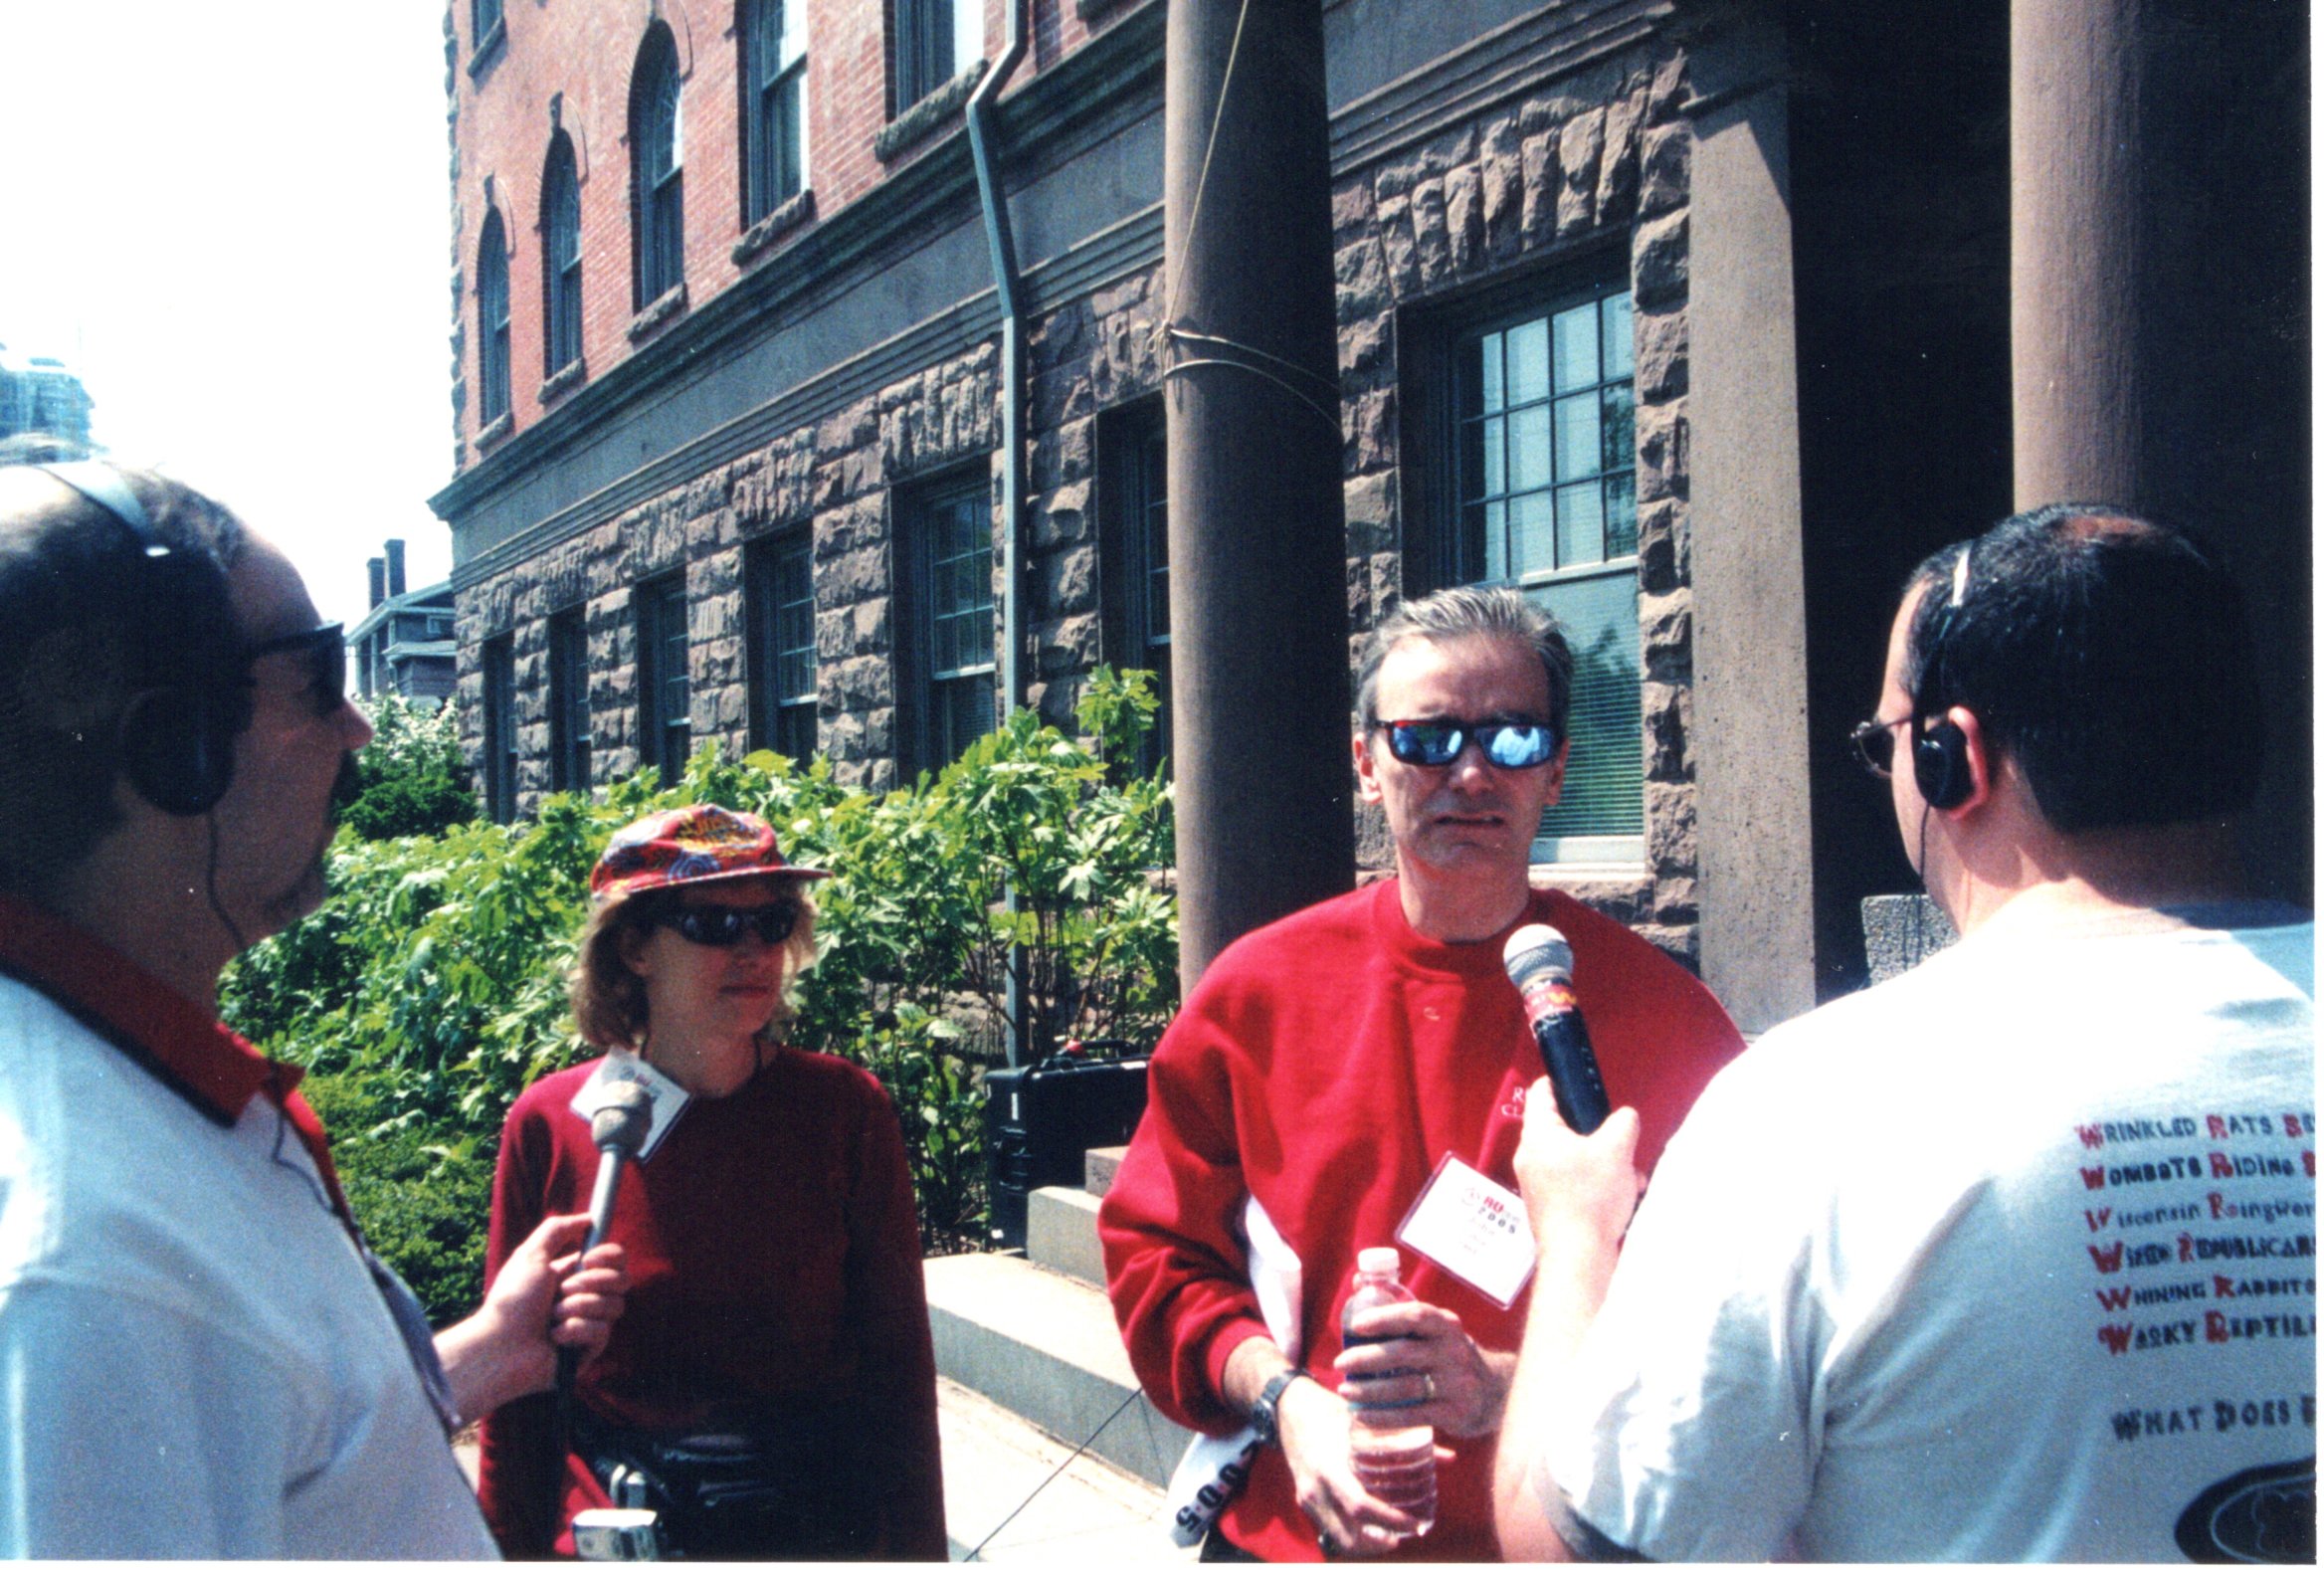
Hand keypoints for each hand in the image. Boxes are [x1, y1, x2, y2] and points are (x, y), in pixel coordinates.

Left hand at [437, 1214, 629, 1418]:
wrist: (500, 1346)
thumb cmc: (511, 1300)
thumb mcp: (531, 1254)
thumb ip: (558, 1229)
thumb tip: (589, 1219)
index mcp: (573, 1276)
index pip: (614, 1260)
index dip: (609, 1256)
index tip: (587, 1259)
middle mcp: (584, 1298)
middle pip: (622, 1280)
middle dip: (593, 1282)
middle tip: (564, 1290)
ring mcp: (589, 1324)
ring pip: (614, 1306)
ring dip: (580, 1307)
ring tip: (553, 1317)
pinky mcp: (589, 1350)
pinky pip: (603, 1332)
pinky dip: (576, 1330)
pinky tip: (555, 1337)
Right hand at [1275, 1373, 1425, 1556]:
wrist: (1287, 1407)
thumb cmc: (1329, 1409)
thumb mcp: (1363, 1419)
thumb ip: (1404, 1438)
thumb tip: (1448, 1456)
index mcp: (1330, 1467)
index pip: (1361, 1507)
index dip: (1391, 1521)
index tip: (1415, 1524)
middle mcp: (1315, 1489)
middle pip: (1349, 1537)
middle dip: (1380, 1544)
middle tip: (1406, 1535)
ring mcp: (1307, 1498)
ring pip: (1338, 1538)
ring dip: (1366, 1544)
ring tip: (1391, 1534)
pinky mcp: (1304, 1500)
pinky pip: (1329, 1528)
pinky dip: (1352, 1532)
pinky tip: (1370, 1524)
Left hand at [1332, 1301, 1512, 1438]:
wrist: (1493, 1392)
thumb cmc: (1447, 1352)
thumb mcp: (1433, 1327)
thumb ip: (1398, 1307)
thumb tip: (1357, 1282)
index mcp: (1446, 1325)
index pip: (1417, 1316)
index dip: (1385, 1318)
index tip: (1356, 1325)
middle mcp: (1454, 1352)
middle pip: (1405, 1353)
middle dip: (1367, 1358)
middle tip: (1340, 1363)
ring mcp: (1456, 1384)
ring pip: (1406, 1387)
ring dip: (1369, 1390)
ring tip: (1345, 1390)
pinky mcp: (1454, 1413)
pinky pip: (1413, 1415)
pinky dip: (1383, 1416)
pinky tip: (1362, 1414)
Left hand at [1512, 1077, 1642, 1254]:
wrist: (1578, 1257)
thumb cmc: (1590, 1198)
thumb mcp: (1617, 1149)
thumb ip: (1623, 1123)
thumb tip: (1624, 1119)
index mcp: (1538, 1136)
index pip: (1542, 1093)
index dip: (1562, 1083)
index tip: (1582, 1084)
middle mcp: (1530, 1157)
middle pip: (1564, 1130)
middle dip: (1600, 1136)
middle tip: (1621, 1142)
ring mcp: (1537, 1184)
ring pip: (1575, 1160)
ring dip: (1606, 1164)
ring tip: (1631, 1177)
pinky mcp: (1548, 1207)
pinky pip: (1574, 1184)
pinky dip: (1598, 1186)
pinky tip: (1624, 1198)